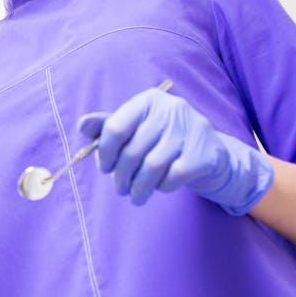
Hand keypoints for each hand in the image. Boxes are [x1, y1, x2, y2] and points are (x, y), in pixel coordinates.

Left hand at [77, 88, 273, 214]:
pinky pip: (173, 177)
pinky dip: (162, 187)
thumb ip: (109, 126)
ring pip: (151, 167)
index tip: (104, 168)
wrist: (213, 156)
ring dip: (139, 188)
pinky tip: (161, 187)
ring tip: (135, 196)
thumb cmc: (166, 141)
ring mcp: (191, 130)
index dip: (104, 153)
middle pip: (132, 151)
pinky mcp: (204, 153)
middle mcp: (171, 109)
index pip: (115, 127)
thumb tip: (82, 125)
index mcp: (149, 100)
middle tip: (120, 188)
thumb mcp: (138, 128)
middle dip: (121, 176)